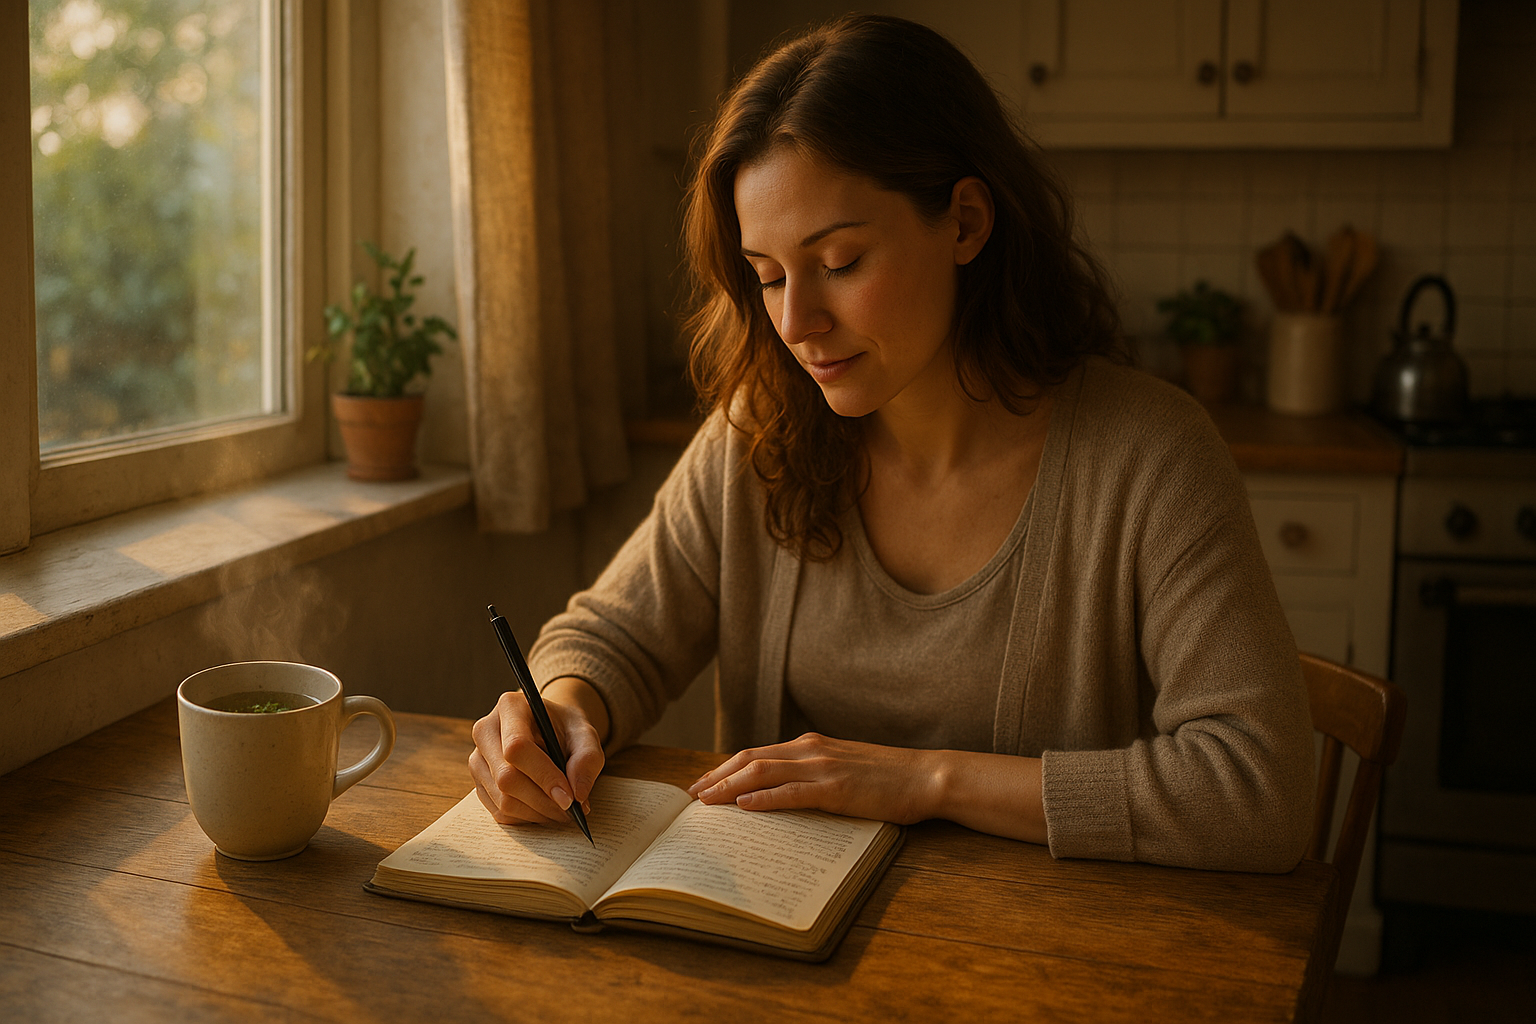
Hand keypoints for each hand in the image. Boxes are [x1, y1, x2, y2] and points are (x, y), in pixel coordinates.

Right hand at [469, 678, 606, 824]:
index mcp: (510, 707)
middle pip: (506, 777)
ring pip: (502, 799)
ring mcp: (478, 759)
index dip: (543, 776)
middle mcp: (486, 731)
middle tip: (572, 810)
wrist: (550, 730)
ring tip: (563, 811)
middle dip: (543, 801)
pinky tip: (546, 810)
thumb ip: (587, 759)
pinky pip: (499, 811)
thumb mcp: (586, 735)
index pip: (517, 747)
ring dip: (537, 813)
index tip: (569, 798)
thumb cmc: (566, 730)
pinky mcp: (479, 782)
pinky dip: (527, 817)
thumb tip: (577, 794)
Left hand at [686, 732, 941, 824]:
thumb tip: (781, 792)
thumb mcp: (843, 769)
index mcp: (811, 745)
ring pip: (764, 772)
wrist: (926, 776)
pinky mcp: (837, 789)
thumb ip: (812, 775)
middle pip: (751, 759)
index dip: (725, 768)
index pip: (757, 753)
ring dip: (730, 787)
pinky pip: (793, 792)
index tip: (703, 783)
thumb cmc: (888, 778)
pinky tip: (745, 806)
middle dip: (717, 776)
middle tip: (692, 796)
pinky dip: (765, 798)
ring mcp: (824, 768)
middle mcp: (811, 750)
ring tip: (706, 802)